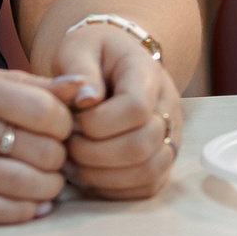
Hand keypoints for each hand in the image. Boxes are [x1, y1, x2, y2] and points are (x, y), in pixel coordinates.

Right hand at [0, 62, 75, 224]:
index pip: (46, 112)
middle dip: (58, 158)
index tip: (60, 130)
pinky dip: (22, 213)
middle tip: (55, 159)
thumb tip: (85, 89)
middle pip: (40, 151)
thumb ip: (33, 86)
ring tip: (48, 183)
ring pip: (22, 185)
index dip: (65, 125)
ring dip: (48, 189)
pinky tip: (34, 207)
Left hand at [51, 20, 184, 199]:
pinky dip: (112, 188)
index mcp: (148, 75)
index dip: (98, 122)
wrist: (112, 63)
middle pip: (144, 146)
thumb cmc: (92, 54)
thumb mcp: (79, 47)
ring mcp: (169, 139)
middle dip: (95, 153)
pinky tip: (86, 173)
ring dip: (102, 175)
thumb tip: (86, 101)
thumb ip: (80, 68)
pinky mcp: (162, 162)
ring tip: (72, 162)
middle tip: (67, 143)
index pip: (136, 108)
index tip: (73, 117)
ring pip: (148, 173)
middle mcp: (167, 109)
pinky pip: (146, 188)